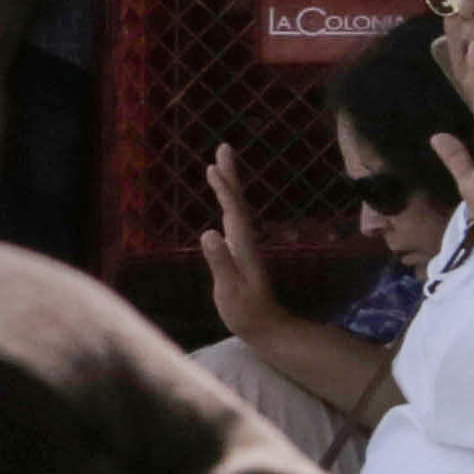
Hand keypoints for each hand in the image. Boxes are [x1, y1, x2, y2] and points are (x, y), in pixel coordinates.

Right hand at [195, 141, 280, 340]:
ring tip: (219, 166)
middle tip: (223, 148)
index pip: (233, 212)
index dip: (224, 190)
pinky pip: (233, 218)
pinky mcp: (240, 252)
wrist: (266, 326)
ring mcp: (244, 246)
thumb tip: (208, 232)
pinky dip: (227, 202)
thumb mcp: (230, 290)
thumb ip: (220, 262)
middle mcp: (246, 241)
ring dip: (229, 185)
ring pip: (236, 208)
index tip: (212, 168)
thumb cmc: (246, 312)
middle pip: (238, 202)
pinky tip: (223, 199)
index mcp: (243, 246)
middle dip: (230, 175)